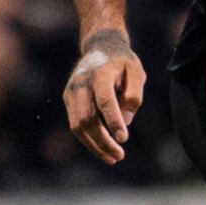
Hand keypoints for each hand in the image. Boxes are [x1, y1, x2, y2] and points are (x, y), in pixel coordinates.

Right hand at [64, 27, 147, 164]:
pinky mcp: (68, 99)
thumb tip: (125, 122)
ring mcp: (72, 92)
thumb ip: (133, 95)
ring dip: (94, 145)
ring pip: (78, 125)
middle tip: (120, 155)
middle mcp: (81, 83)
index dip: (113, 121)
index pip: (104, 100)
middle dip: (102, 140)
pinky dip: (88, 140)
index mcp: (100, 73)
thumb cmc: (122, 62)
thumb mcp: (136, 72)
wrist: (100, 46)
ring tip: (113, 158)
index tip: (124, 138)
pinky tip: (103, 149)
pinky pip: (76, 124)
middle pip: (87, 118)